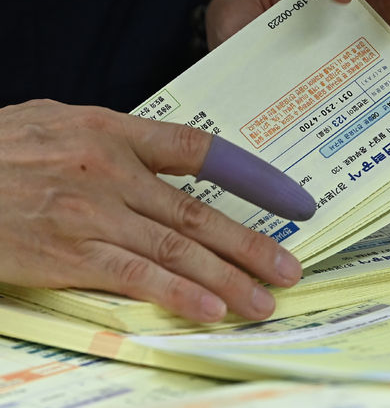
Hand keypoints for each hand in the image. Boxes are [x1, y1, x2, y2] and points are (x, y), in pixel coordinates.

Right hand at [0, 100, 305, 322]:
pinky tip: (210, 308)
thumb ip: (118, 139)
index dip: (250, 174)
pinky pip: (134, 276)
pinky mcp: (67, 254)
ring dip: (226, 278)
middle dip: (250, 245)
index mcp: (112, 132)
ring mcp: (91, 215)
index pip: (197, 149)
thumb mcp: (59, 121)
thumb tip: (166, 156)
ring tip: (263, 299)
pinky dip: (176, 294)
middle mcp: (110, 173)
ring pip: (175, 249)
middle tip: (289, 269)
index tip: (289, 201)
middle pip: (197, 213)